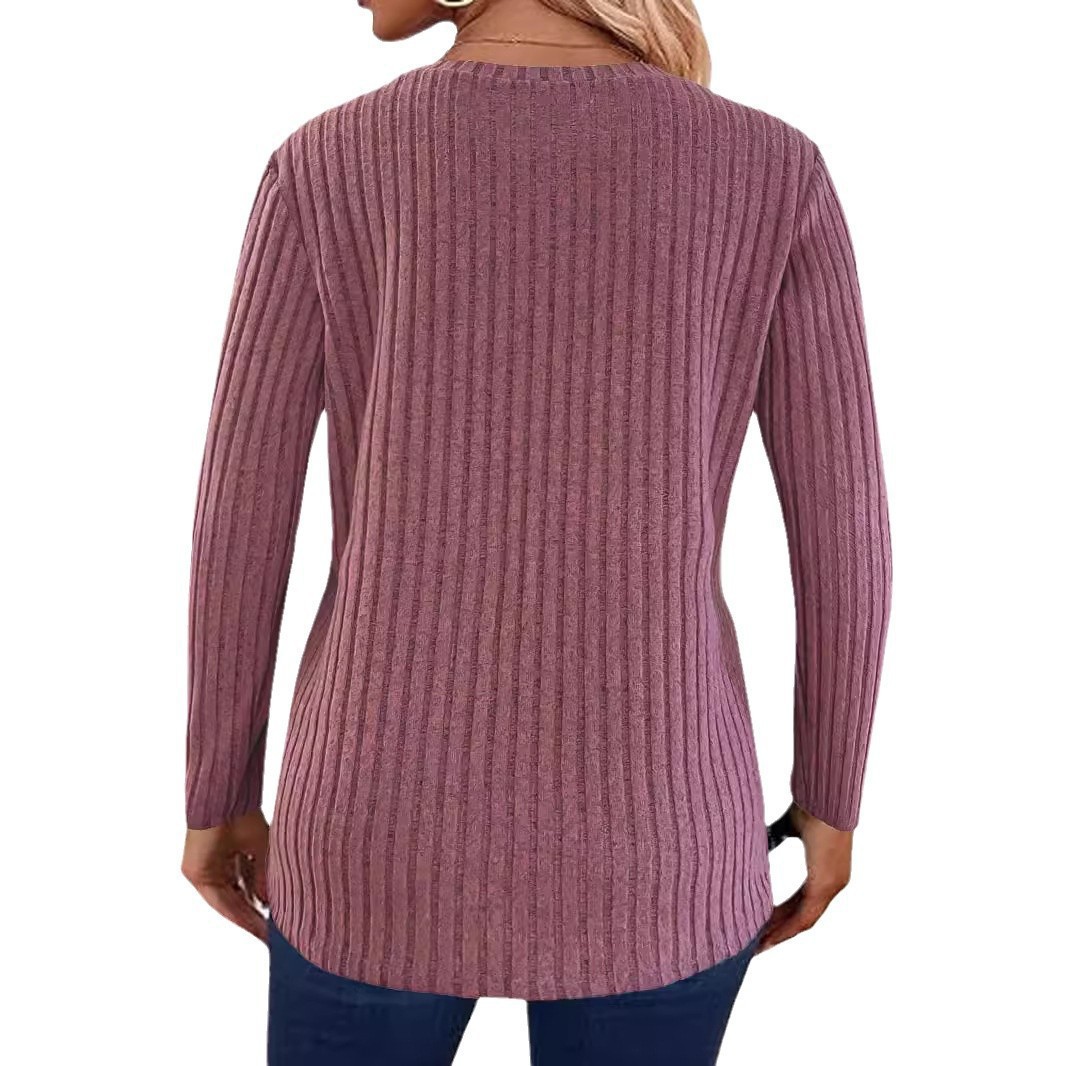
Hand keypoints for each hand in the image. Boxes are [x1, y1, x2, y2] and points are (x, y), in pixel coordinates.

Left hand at [182, 809, 269, 940]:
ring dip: (246, 918)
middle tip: (269, 935)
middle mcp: (210, 868)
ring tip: (265, 933)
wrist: (225, 796)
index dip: (255, 907)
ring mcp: (201, 871)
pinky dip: (236, 910)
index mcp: (223, 859)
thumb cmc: (241, 813)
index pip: (240, 889)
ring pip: (226, 903)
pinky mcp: (195, 873)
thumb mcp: (259, 847)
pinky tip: (253, 921)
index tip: (271, 923)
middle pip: (233, 900)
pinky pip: (218, 899)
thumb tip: (267, 900)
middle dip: (252, 918)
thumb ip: (262, 874)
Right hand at [757, 802, 851, 952]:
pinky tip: (769, 937)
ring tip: (759, 946)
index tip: (764, 923)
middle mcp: (832, 884)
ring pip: (803, 921)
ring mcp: (831, 887)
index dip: (783, 914)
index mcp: (826, 872)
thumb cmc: (813, 806)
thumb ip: (775, 837)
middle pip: (802, 916)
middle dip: (778, 930)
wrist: (827, 799)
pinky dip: (786, 928)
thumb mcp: (789, 826)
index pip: (802, 902)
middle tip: (757, 943)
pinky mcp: (825, 886)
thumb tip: (758, 842)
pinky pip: (804, 916)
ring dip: (780, 934)